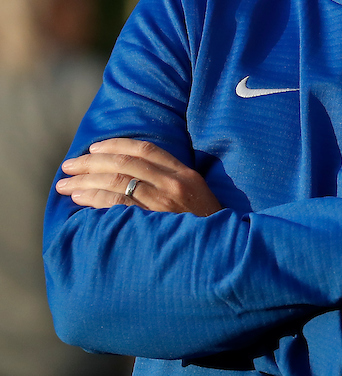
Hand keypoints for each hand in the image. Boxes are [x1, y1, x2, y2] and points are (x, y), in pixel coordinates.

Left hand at [57, 138, 222, 216]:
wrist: (219, 253)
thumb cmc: (204, 226)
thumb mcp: (197, 196)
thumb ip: (172, 182)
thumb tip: (134, 175)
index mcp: (185, 174)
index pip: (146, 150)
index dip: (116, 145)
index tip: (94, 148)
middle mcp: (173, 184)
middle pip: (125, 164)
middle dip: (91, 162)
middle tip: (69, 166)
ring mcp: (163, 203)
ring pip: (116, 182)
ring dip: (86, 181)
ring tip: (65, 184)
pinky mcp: (152, 222)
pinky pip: (117, 205)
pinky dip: (94, 199)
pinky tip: (79, 199)